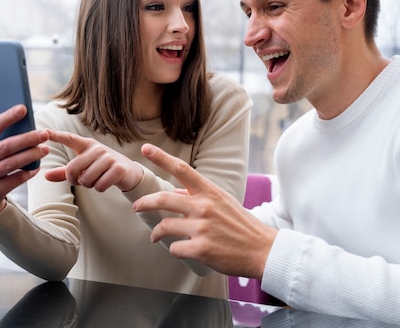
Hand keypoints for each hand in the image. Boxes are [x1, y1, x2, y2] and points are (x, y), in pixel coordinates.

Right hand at [0, 97, 48, 218]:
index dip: (7, 117)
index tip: (24, 108)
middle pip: (6, 146)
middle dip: (28, 139)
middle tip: (45, 133)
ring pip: (11, 163)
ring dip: (31, 155)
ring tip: (45, 149)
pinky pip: (15, 180)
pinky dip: (28, 173)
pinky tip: (37, 167)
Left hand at [44, 130, 143, 191]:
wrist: (128, 172)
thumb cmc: (101, 168)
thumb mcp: (84, 167)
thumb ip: (65, 172)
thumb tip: (45, 176)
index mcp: (87, 145)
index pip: (70, 139)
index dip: (57, 136)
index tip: (45, 132)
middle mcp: (97, 148)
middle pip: (72, 169)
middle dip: (75, 180)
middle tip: (82, 180)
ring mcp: (109, 157)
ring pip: (86, 179)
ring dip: (89, 185)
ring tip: (96, 180)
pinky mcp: (118, 169)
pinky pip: (99, 185)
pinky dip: (100, 188)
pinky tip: (106, 182)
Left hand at [132, 143, 277, 278]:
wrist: (263, 249)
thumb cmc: (242, 225)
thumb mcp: (224, 202)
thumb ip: (200, 196)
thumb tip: (176, 194)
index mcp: (210, 192)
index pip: (181, 169)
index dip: (161, 157)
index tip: (145, 149)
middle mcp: (204, 207)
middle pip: (162, 199)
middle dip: (144, 203)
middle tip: (136, 207)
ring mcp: (202, 228)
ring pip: (164, 226)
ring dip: (156, 233)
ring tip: (155, 236)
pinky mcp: (201, 249)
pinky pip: (175, 248)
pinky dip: (175, 250)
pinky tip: (182, 250)